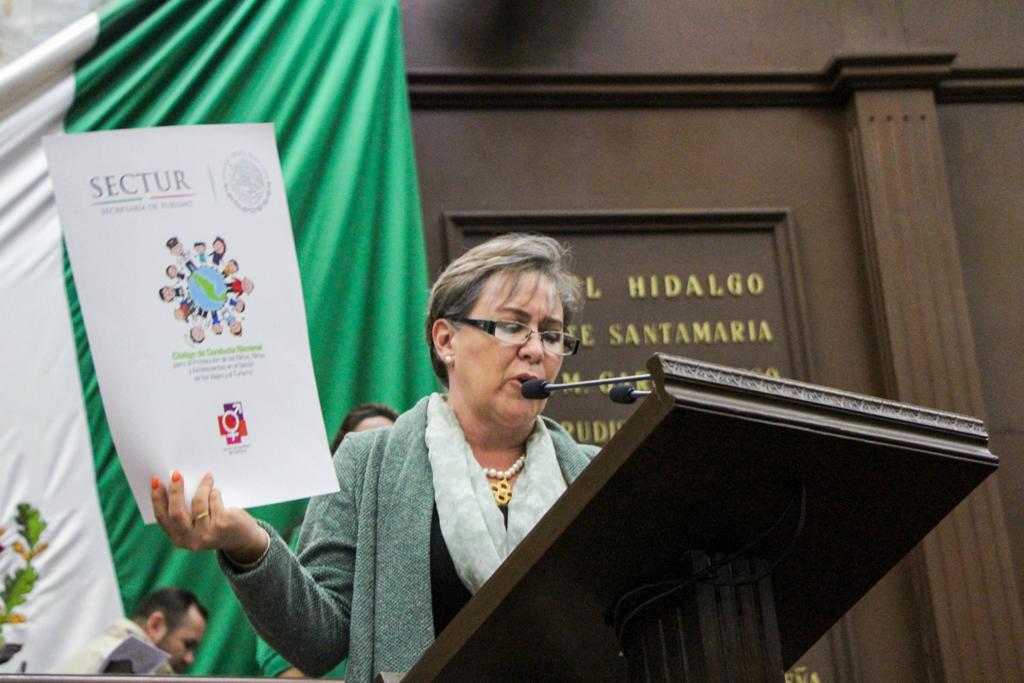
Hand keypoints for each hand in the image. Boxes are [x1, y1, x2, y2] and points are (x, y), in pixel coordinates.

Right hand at [151, 471, 268, 563]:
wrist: (244, 540)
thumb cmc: (216, 526)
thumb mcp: (197, 525)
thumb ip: (185, 512)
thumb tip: (174, 483)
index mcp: (179, 539)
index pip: (162, 518)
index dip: (157, 499)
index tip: (156, 481)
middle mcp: (191, 540)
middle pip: (176, 512)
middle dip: (174, 491)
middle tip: (176, 474)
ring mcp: (208, 534)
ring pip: (198, 504)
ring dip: (202, 487)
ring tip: (207, 478)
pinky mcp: (223, 525)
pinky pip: (214, 501)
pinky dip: (214, 492)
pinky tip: (217, 491)